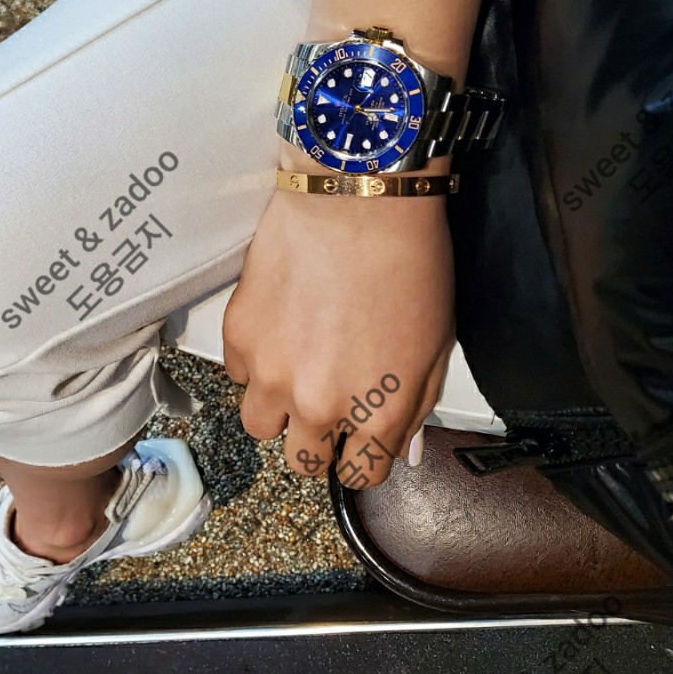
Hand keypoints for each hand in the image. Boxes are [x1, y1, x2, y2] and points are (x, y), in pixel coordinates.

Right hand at [221, 140, 455, 487]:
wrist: (356, 199)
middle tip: (326, 404)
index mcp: (376, 412)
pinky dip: (256, 359)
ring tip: (295, 367)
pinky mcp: (239, 337)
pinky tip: (281, 323)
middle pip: (303, 462)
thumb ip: (414, 406)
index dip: (361, 458)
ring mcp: (271, 373)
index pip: (360, 474)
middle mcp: (319, 404)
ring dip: (278, 407)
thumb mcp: (433, 344)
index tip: (359, 439)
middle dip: (317, 442)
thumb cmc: (408, 263)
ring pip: (260, 425)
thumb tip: (399, 448)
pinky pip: (239, 373)